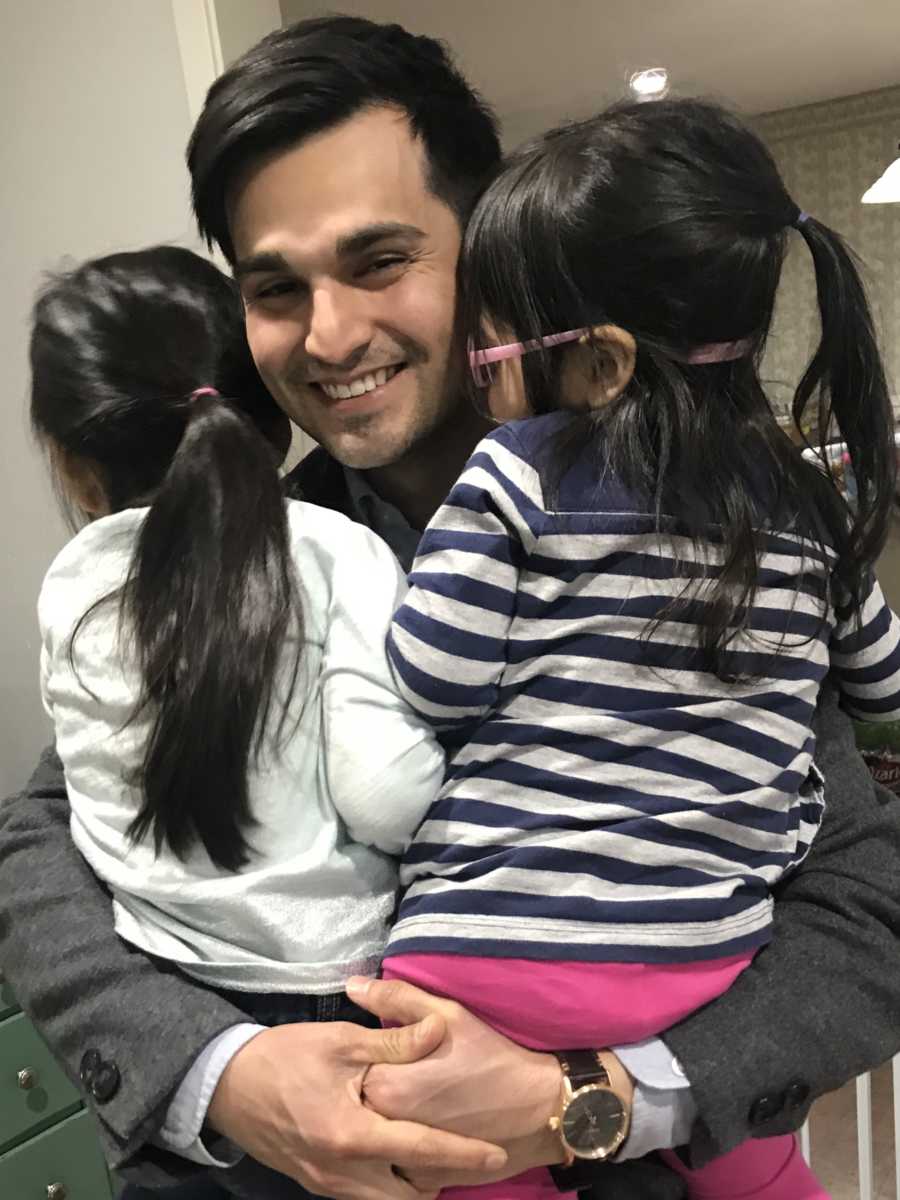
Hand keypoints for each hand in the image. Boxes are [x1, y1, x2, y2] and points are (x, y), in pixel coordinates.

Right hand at [206, 1017, 506, 1199]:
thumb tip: (439, 1031)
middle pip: (408, 1196)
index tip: (496, 1153)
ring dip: (414, 1186)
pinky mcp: (315, 1183)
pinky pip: (363, 1196)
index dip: (463, 1153)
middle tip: (469, 1157)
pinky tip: (400, 1161)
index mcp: (352, 1134)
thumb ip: (394, 1042)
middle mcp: (341, 1172)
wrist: (226, 1084)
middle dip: (441, 1180)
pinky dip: (388, 1185)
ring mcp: (326, 1183)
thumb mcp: (341, 1041)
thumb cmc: (285, 1056)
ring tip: (440, 1160)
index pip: (422, 1150)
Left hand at [348, 976, 561, 1148]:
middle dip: (376, 1090)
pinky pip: (399, 1164)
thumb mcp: (448, 1015)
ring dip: (385, 1122)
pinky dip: (404, 1150)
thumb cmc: (491, 1056)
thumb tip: (353, 986)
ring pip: (377, 1137)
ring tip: (419, 1103)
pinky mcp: (423, 1179)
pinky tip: (427, 1128)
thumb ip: (397, 999)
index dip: (370, 1058)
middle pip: (362, 1104)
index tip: (391, 1054)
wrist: (536, 1110)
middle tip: (412, 1078)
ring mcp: (405, 1159)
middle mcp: (387, 1126)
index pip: (354, 1068)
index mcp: (387, 1083)